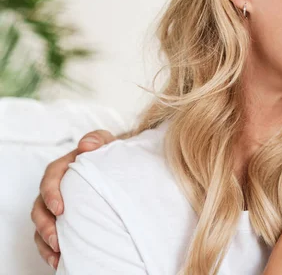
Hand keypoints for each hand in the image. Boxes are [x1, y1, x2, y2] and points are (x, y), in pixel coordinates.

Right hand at [31, 130, 115, 268]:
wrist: (121, 168)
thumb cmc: (110, 155)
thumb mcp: (108, 143)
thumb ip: (98, 139)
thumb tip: (87, 144)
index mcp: (64, 169)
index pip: (50, 179)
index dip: (51, 194)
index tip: (60, 209)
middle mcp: (56, 189)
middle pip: (40, 208)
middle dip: (45, 225)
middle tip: (57, 239)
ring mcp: (58, 207)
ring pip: (42, 225)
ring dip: (46, 241)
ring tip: (57, 253)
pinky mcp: (64, 222)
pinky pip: (51, 237)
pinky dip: (51, 251)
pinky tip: (59, 261)